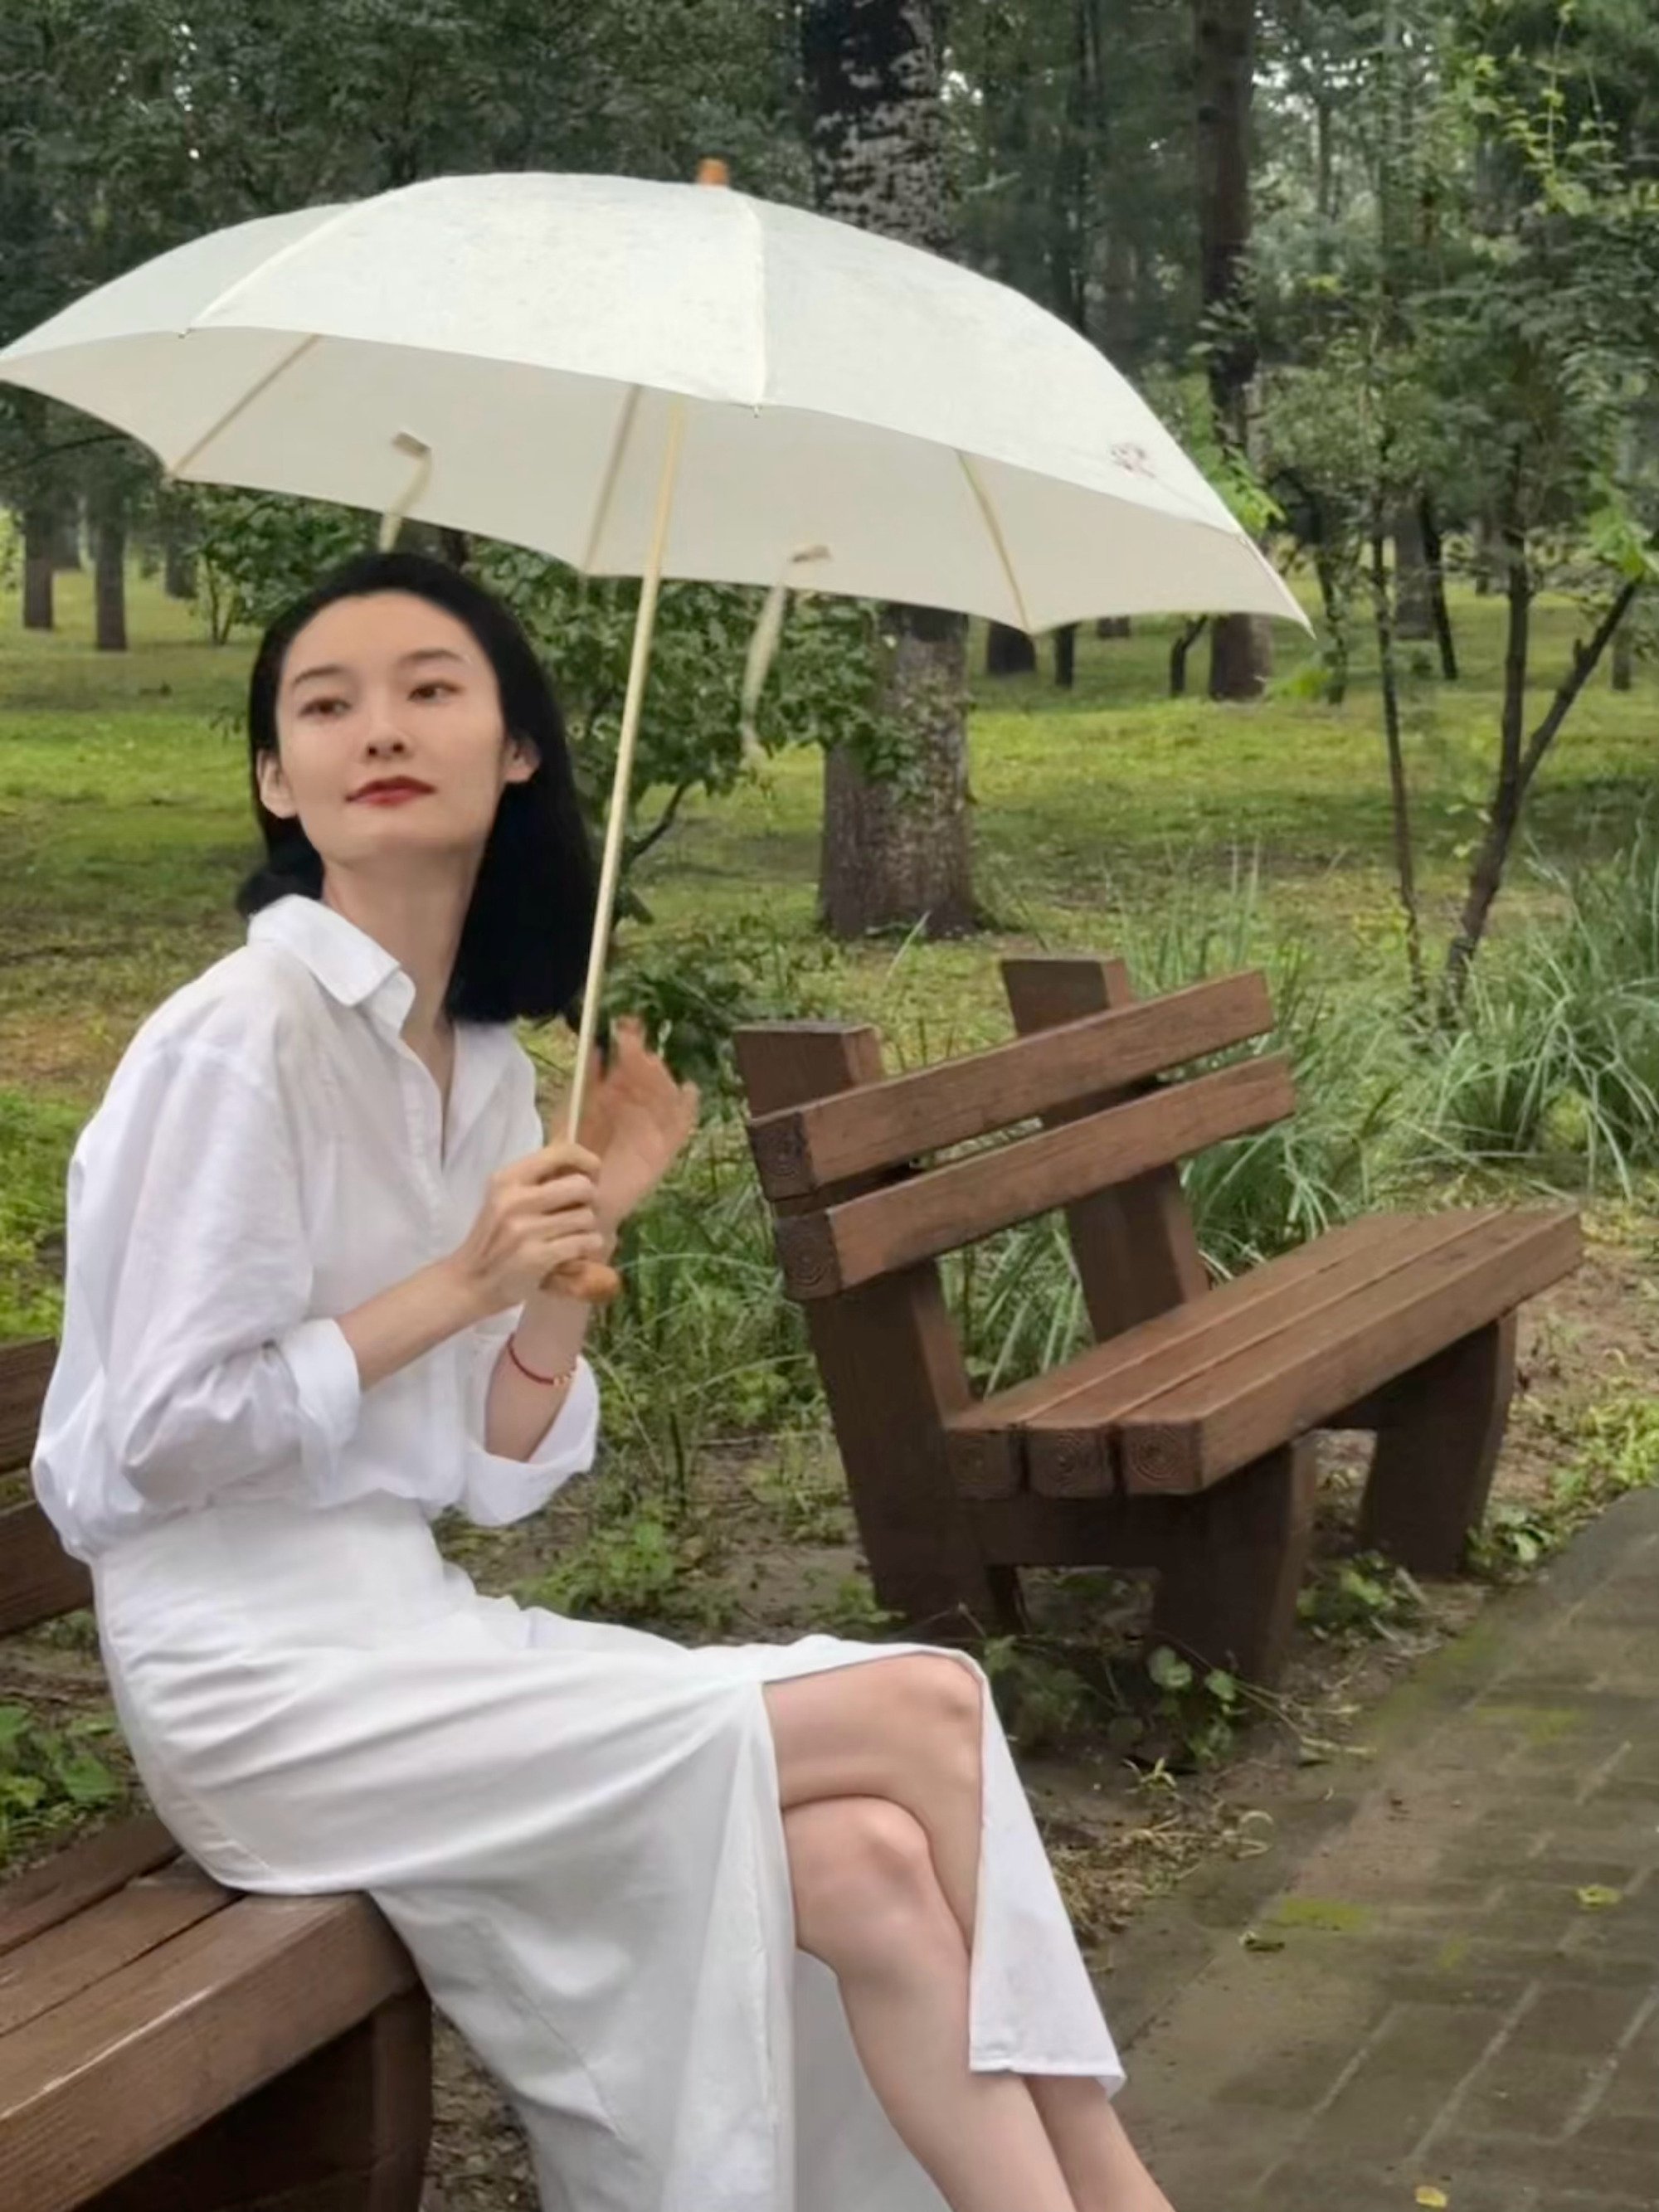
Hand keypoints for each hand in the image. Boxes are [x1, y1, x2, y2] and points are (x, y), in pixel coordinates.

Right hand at [445, 1138, 608, 1317]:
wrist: (471, 1281)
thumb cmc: (495, 1237)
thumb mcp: (505, 1198)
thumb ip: (538, 1181)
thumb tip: (587, 1168)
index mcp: (506, 1179)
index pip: (561, 1152)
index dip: (587, 1161)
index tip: (592, 1175)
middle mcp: (514, 1200)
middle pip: (582, 1186)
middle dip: (589, 1200)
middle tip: (580, 1212)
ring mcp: (525, 1230)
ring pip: (587, 1217)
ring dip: (587, 1228)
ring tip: (573, 1235)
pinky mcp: (537, 1257)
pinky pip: (584, 1242)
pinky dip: (587, 1247)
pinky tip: (574, 1251)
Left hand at [575, 1017, 699, 1232]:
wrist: (580, 1199)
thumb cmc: (571, 1158)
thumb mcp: (570, 1114)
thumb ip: (583, 1083)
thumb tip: (595, 1047)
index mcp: (613, 1093)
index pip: (628, 1060)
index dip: (630, 1040)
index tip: (625, 1024)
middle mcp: (636, 1105)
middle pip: (650, 1074)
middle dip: (646, 1058)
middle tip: (637, 1048)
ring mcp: (651, 1126)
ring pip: (666, 1095)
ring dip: (662, 1078)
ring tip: (653, 1066)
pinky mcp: (663, 1150)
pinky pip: (681, 1126)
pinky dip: (688, 1109)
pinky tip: (689, 1091)